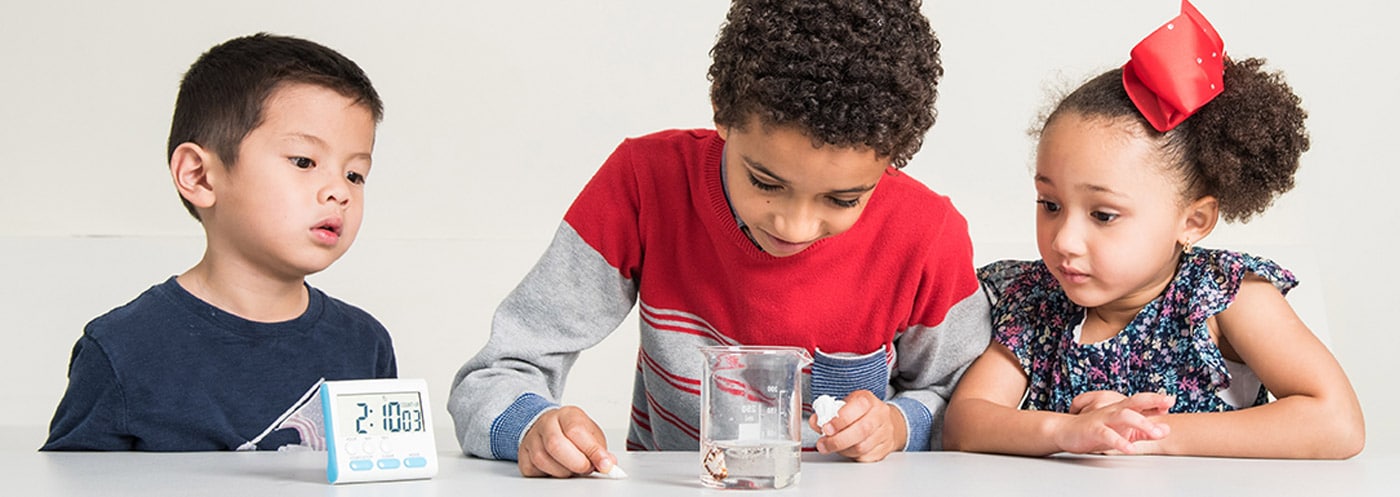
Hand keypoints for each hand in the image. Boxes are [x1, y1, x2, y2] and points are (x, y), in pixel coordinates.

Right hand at [517, 406, 616, 477]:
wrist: (548, 427)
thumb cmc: (571, 431)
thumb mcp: (590, 434)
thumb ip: (599, 448)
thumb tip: (608, 463)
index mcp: (566, 414)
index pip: (576, 431)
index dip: (592, 451)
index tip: (605, 464)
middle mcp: (546, 424)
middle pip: (556, 445)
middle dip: (577, 463)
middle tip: (588, 468)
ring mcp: (532, 439)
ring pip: (543, 460)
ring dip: (564, 471)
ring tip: (573, 468)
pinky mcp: (523, 456)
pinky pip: (534, 471)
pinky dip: (550, 475)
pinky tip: (558, 469)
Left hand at [808, 390, 906, 461]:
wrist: (886, 422)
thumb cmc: (862, 412)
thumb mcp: (845, 404)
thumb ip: (827, 412)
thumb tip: (816, 422)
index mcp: (868, 400)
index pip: (858, 407)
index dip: (840, 419)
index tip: (826, 428)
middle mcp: (879, 415)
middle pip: (861, 430)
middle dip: (837, 440)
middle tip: (823, 443)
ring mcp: (884, 433)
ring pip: (862, 447)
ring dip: (842, 450)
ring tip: (831, 447)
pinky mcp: (884, 449)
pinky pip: (865, 457)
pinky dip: (851, 456)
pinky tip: (845, 450)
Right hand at [1053, 392, 1173, 454]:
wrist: (1066, 430)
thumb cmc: (1097, 430)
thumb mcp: (1124, 431)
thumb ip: (1144, 430)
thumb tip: (1166, 429)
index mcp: (1122, 409)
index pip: (1142, 401)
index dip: (1156, 400)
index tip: (1171, 401)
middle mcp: (1114, 410)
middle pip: (1135, 401)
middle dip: (1152, 401)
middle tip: (1168, 403)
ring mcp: (1103, 419)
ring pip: (1124, 416)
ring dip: (1141, 422)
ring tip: (1156, 433)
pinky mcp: (1093, 430)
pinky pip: (1108, 435)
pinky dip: (1119, 442)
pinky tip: (1130, 449)